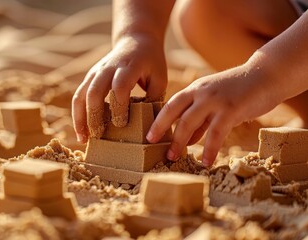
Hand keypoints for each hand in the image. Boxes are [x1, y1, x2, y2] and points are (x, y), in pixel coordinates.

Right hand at [72, 34, 166, 142]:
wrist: (136, 40)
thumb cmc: (151, 62)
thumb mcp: (159, 77)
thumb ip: (155, 99)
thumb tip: (150, 127)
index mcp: (128, 66)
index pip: (119, 87)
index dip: (118, 107)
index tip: (122, 124)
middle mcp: (108, 68)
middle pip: (94, 91)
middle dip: (94, 116)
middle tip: (99, 136)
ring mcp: (95, 72)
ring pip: (81, 95)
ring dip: (80, 118)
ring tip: (83, 139)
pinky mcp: (89, 77)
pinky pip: (78, 96)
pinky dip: (77, 115)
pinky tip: (82, 132)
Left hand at [147, 64, 280, 165]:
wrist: (266, 75)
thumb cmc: (239, 91)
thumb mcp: (214, 102)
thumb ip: (201, 119)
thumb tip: (187, 141)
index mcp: (195, 89)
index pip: (171, 104)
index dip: (158, 120)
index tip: (149, 135)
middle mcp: (201, 92)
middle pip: (174, 113)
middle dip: (162, 131)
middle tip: (153, 147)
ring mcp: (215, 99)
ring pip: (189, 122)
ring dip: (179, 142)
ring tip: (173, 158)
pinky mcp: (231, 108)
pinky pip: (216, 133)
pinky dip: (209, 149)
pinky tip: (206, 161)